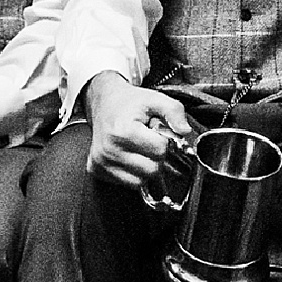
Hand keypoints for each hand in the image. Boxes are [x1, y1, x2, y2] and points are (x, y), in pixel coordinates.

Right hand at [82, 72, 190, 187]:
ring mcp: (101, 163)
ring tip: (139, 149)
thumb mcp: (154, 98)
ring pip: (140, 181)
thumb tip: (185, 131)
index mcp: (123, 131)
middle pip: (152, 170)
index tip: (156, 132)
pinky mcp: (97, 171)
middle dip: (156, 157)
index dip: (164, 141)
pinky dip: (133, 173)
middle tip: (149, 142)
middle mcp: (109, 150)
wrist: (103, 103)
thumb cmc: (129, 102)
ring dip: (145, 167)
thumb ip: (174, 111)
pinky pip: (127, 183)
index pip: (159, 150)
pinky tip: (129, 156)